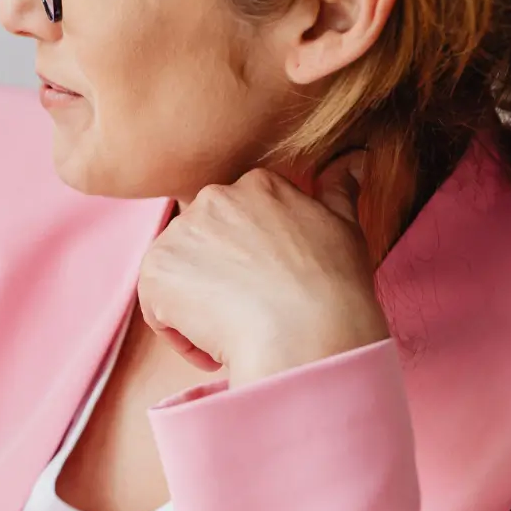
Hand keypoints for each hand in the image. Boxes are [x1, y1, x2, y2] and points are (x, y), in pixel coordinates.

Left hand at [136, 155, 387, 386]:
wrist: (307, 331)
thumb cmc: (334, 286)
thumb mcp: (344, 227)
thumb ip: (339, 191)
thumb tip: (354, 162)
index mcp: (256, 185)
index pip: (236, 220)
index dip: (249, 260)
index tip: (269, 287)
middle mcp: (213, 198)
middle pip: (204, 245)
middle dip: (220, 279)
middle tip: (251, 313)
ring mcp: (180, 232)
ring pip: (180, 275)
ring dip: (200, 307)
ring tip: (235, 333)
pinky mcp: (156, 269)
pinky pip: (157, 305)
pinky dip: (180, 334)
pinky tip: (214, 349)